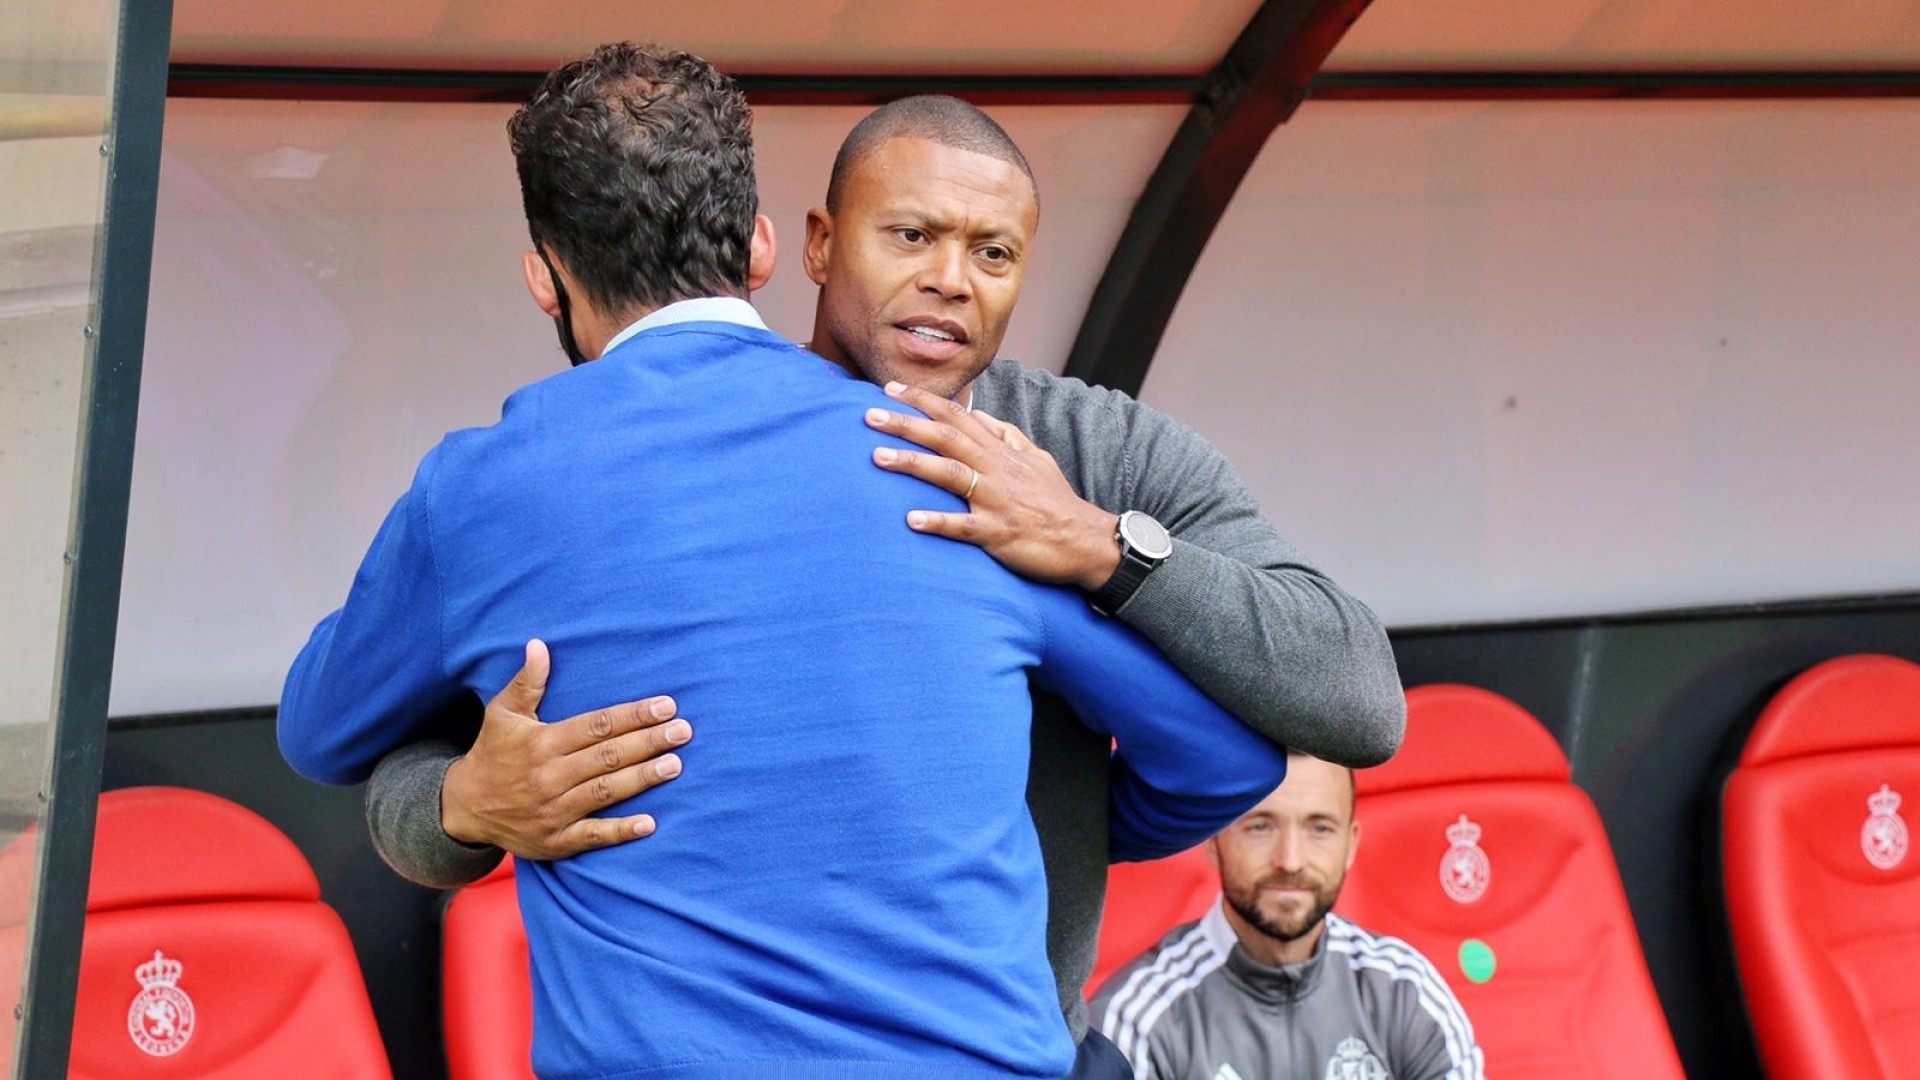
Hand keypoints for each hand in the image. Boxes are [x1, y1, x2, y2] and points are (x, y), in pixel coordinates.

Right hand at [441, 640, 692, 858]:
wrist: (464, 808)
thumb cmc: (492, 753)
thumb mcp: (502, 714)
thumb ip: (526, 682)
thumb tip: (539, 644)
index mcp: (542, 743)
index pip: (596, 725)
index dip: (633, 715)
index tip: (666, 705)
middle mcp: (549, 776)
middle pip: (607, 757)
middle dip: (647, 742)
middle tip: (683, 731)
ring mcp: (553, 811)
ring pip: (605, 792)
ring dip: (642, 778)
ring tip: (675, 764)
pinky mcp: (556, 841)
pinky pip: (593, 835)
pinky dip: (621, 831)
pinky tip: (650, 823)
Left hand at [866, 381, 1120, 590]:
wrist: (1087, 541)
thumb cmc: (1057, 503)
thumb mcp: (1037, 459)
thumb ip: (1006, 435)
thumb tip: (979, 414)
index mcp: (1001, 452)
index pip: (957, 416)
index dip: (923, 401)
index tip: (890, 390)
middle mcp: (996, 470)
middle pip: (946, 437)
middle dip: (906, 424)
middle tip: (868, 415)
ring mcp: (997, 501)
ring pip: (950, 474)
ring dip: (912, 463)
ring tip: (877, 456)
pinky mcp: (999, 533)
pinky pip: (964, 526)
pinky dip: (938, 521)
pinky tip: (911, 520)